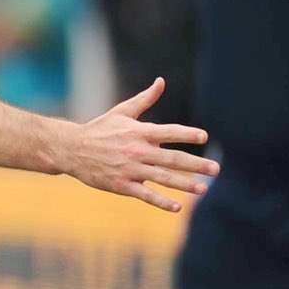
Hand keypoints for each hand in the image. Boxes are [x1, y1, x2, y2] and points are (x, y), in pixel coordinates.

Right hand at [57, 78, 218, 212]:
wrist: (72, 149)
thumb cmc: (100, 129)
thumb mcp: (122, 111)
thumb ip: (145, 99)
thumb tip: (161, 81)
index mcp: (139, 132)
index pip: (168, 132)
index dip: (186, 134)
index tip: (204, 137)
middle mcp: (137, 151)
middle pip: (172, 158)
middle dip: (196, 164)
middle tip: (216, 168)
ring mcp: (130, 169)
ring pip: (163, 178)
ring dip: (185, 184)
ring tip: (204, 188)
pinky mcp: (122, 185)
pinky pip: (145, 195)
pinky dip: (161, 202)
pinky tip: (177, 207)